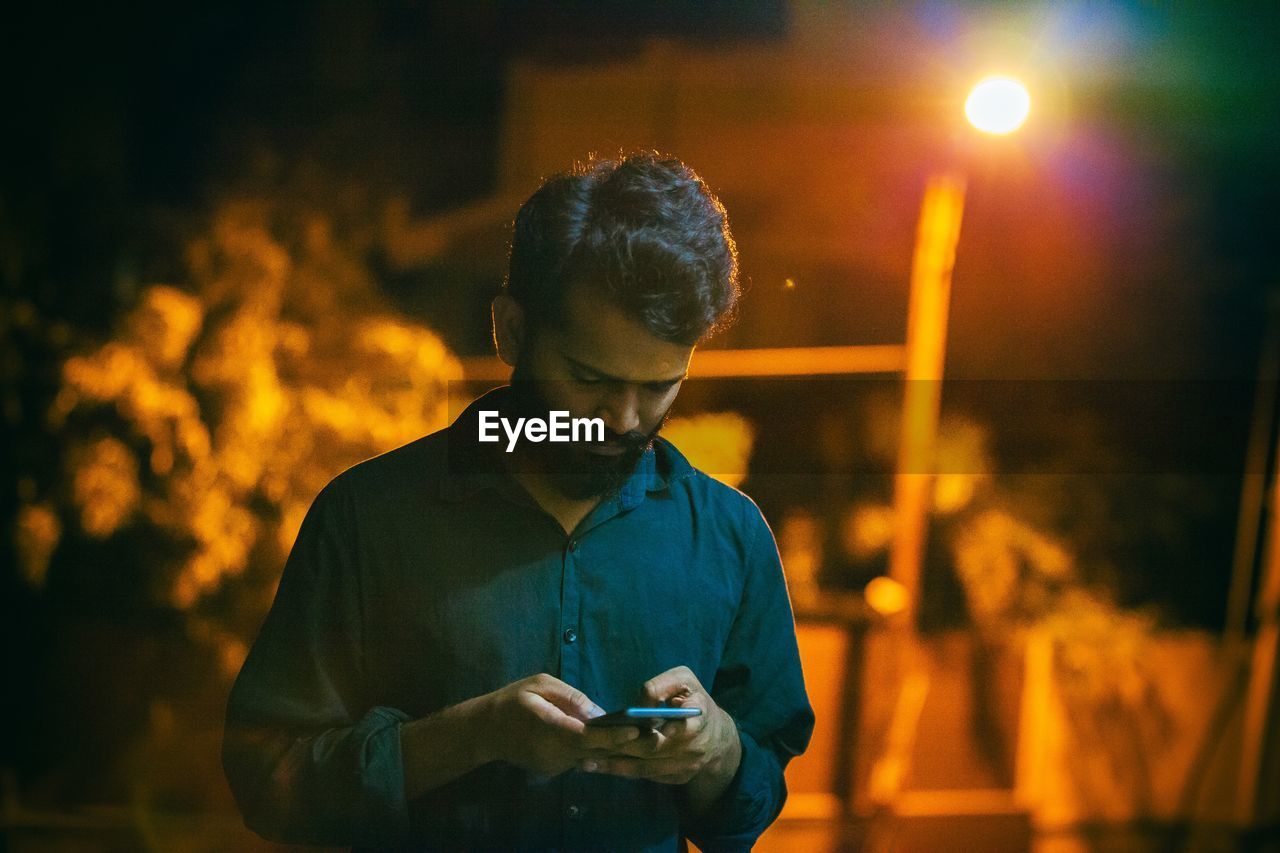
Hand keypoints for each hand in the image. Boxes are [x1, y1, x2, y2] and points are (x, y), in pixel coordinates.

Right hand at [479, 673, 641, 779]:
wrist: (486, 731)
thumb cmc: (513, 700)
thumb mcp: (540, 685)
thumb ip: (571, 698)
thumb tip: (601, 712)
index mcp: (550, 729)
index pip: (587, 736)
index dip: (612, 735)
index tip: (634, 729)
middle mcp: (555, 753)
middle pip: (596, 752)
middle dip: (624, 744)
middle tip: (653, 733)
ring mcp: (555, 765)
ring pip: (592, 758)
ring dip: (616, 748)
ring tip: (644, 736)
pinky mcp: (555, 770)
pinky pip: (582, 759)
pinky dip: (599, 751)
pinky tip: (618, 741)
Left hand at [577, 665, 740, 785]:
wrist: (717, 736)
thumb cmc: (693, 699)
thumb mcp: (685, 680)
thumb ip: (662, 685)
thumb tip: (637, 705)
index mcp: (699, 718)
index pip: (683, 727)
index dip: (663, 730)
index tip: (638, 729)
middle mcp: (694, 747)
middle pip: (654, 750)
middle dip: (623, 747)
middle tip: (593, 744)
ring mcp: (685, 767)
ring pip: (646, 768)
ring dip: (616, 765)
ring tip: (586, 761)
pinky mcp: (676, 778)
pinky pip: (646, 777)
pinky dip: (622, 772)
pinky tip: (599, 766)